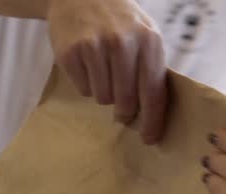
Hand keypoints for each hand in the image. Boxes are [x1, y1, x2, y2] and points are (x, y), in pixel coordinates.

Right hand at [47, 0, 166, 143]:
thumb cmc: (120, 22)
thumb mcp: (146, 36)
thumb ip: (152, 69)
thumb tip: (154, 114)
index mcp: (148, 41)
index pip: (153, 92)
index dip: (152, 121)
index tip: (150, 139)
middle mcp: (123, 43)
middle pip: (126, 102)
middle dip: (125, 111)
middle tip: (123, 110)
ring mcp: (95, 47)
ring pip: (103, 98)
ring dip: (104, 93)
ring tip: (104, 71)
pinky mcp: (71, 53)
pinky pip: (84, 89)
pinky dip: (87, 83)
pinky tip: (88, 64)